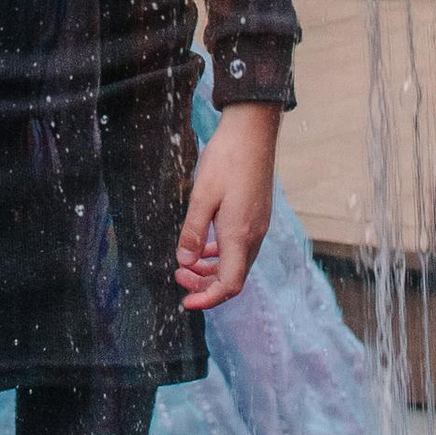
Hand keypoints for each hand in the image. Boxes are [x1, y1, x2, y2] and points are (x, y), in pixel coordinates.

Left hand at [177, 102, 279, 310]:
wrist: (253, 132)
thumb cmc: (226, 159)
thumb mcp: (201, 195)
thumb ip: (193, 232)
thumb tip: (185, 262)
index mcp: (239, 234)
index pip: (229, 285)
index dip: (207, 299)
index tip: (185, 302)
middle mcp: (254, 235)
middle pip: (233, 278)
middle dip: (204, 285)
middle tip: (178, 275)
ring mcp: (258, 225)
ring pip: (236, 263)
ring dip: (211, 270)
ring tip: (186, 264)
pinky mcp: (256, 216)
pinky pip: (239, 247)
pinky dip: (220, 254)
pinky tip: (203, 246)